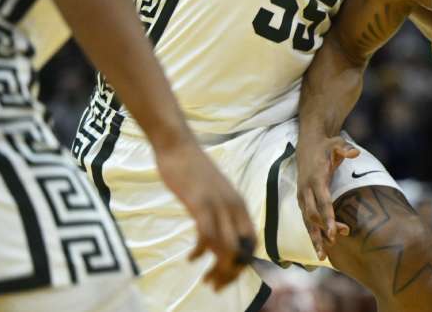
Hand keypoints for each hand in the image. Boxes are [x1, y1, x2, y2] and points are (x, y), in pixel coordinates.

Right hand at [156, 140, 256, 289]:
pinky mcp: (199, 203)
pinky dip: (200, 252)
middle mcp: (234, 206)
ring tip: (206, 280)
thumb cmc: (193, 171)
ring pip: (226, 247)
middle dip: (232, 273)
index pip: (253, 242)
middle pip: (242, 250)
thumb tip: (219, 235)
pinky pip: (206, 235)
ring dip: (218, 269)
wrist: (178, 146)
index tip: (228, 276)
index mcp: (240, 205)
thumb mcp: (214, 194)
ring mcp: (218, 205)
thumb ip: (220, 212)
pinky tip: (192, 258)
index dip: (244, 263)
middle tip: (216, 286)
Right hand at [295, 134, 360, 259]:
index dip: (328, 218)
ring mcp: (302, 196)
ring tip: (323, 256)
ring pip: (307, 221)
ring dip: (315, 238)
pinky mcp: (301, 201)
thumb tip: (355, 153)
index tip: (334, 233)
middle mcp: (305, 190)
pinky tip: (319, 247)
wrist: (307, 145)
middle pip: (314, 215)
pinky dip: (312, 233)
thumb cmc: (326, 146)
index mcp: (315, 179)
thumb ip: (345, 149)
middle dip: (325, 229)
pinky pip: (306, 220)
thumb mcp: (336, 143)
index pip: (322, 202)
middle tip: (339, 239)